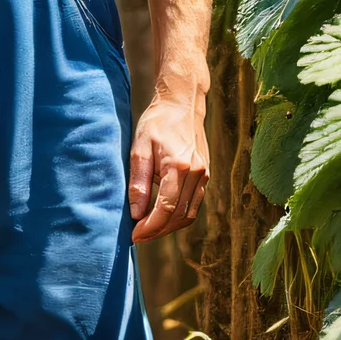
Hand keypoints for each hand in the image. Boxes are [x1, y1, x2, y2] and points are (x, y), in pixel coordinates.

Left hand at [129, 83, 208, 241]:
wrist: (182, 103)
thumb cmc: (157, 122)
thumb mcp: (139, 147)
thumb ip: (139, 181)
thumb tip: (135, 212)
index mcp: (179, 165)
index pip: (166, 207)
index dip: (150, 226)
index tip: (134, 235)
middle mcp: (197, 173)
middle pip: (179, 215)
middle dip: (158, 230)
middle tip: (138, 236)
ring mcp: (205, 175)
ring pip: (189, 214)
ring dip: (169, 227)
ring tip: (148, 229)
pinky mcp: (206, 175)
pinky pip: (194, 204)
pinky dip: (178, 215)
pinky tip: (162, 216)